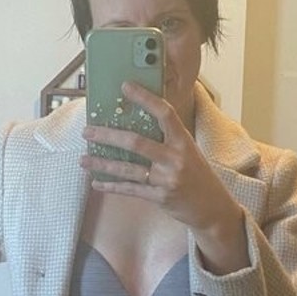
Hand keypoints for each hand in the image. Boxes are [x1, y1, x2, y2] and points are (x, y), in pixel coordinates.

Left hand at [80, 81, 241, 240]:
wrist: (213, 208)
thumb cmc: (197, 175)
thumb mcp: (189, 151)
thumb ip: (167, 138)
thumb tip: (136, 121)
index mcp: (183, 141)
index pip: (164, 113)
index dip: (145, 98)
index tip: (125, 87)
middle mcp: (175, 158)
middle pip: (136, 142)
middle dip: (108, 136)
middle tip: (87, 131)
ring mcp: (167, 179)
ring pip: (128, 169)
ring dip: (102, 164)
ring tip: (83, 159)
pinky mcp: (160, 197)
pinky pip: (130, 189)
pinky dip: (111, 186)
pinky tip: (96, 183)